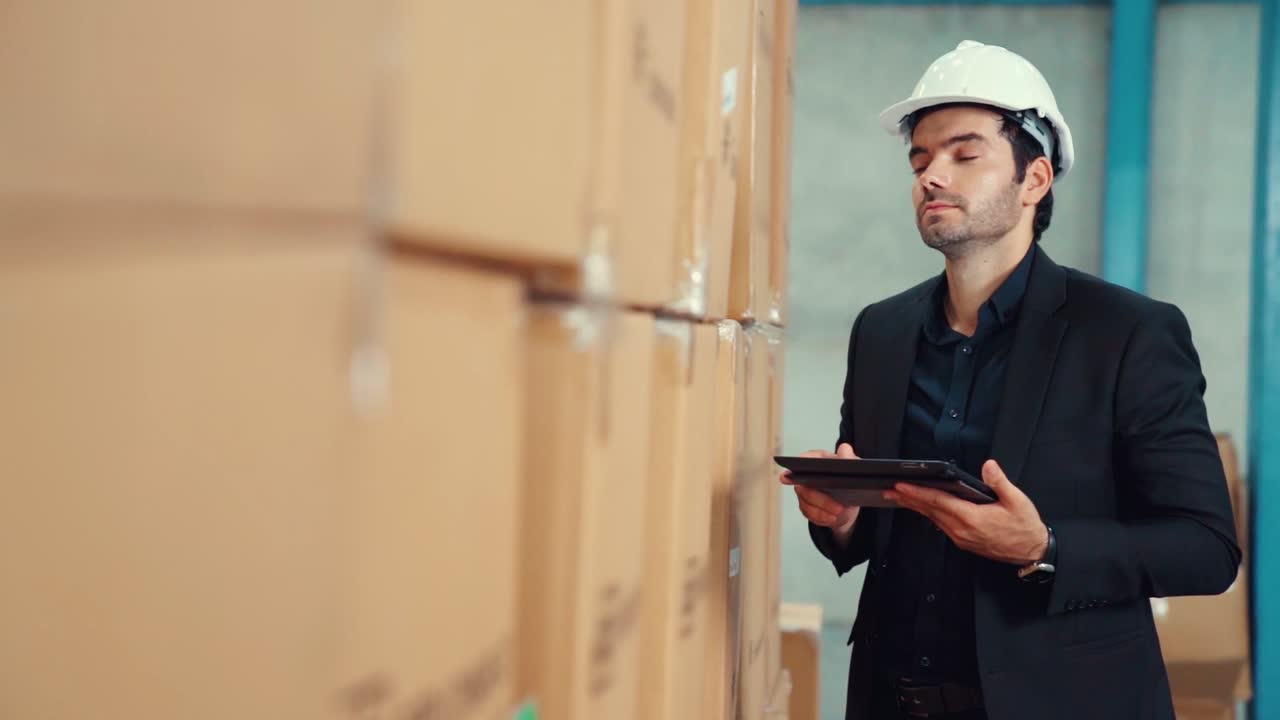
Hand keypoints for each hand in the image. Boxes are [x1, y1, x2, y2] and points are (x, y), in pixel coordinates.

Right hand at [780, 443, 859, 532]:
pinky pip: (809, 514)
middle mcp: (806, 474)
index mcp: (818, 460)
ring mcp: (803, 491)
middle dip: (821, 500)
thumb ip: (850, 459)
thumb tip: (845, 448)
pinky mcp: (805, 506)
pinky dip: (822, 518)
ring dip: (823, 511)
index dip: (803, 463)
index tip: (802, 467)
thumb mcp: (856, 469)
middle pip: (804, 487)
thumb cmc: (850, 479)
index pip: (806, 459)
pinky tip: (833, 519)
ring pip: (806, 503)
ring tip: (839, 514)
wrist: (851, 502)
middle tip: (839, 507)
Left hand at [884, 459, 1048, 565]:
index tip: (902, 485)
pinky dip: (928, 515)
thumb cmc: (1025, 526)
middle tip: (890, 490)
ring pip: (933, 519)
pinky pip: (941, 526)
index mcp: (972, 518)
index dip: (918, 492)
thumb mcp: (1017, 500)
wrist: (1032, 551)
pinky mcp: (963, 541)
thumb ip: (999, 482)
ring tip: (900, 497)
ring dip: (916, 507)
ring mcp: (961, 538)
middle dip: (908, 499)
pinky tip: (922, 509)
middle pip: (930, 511)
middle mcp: (962, 530)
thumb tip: (988, 465)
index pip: (938, 502)